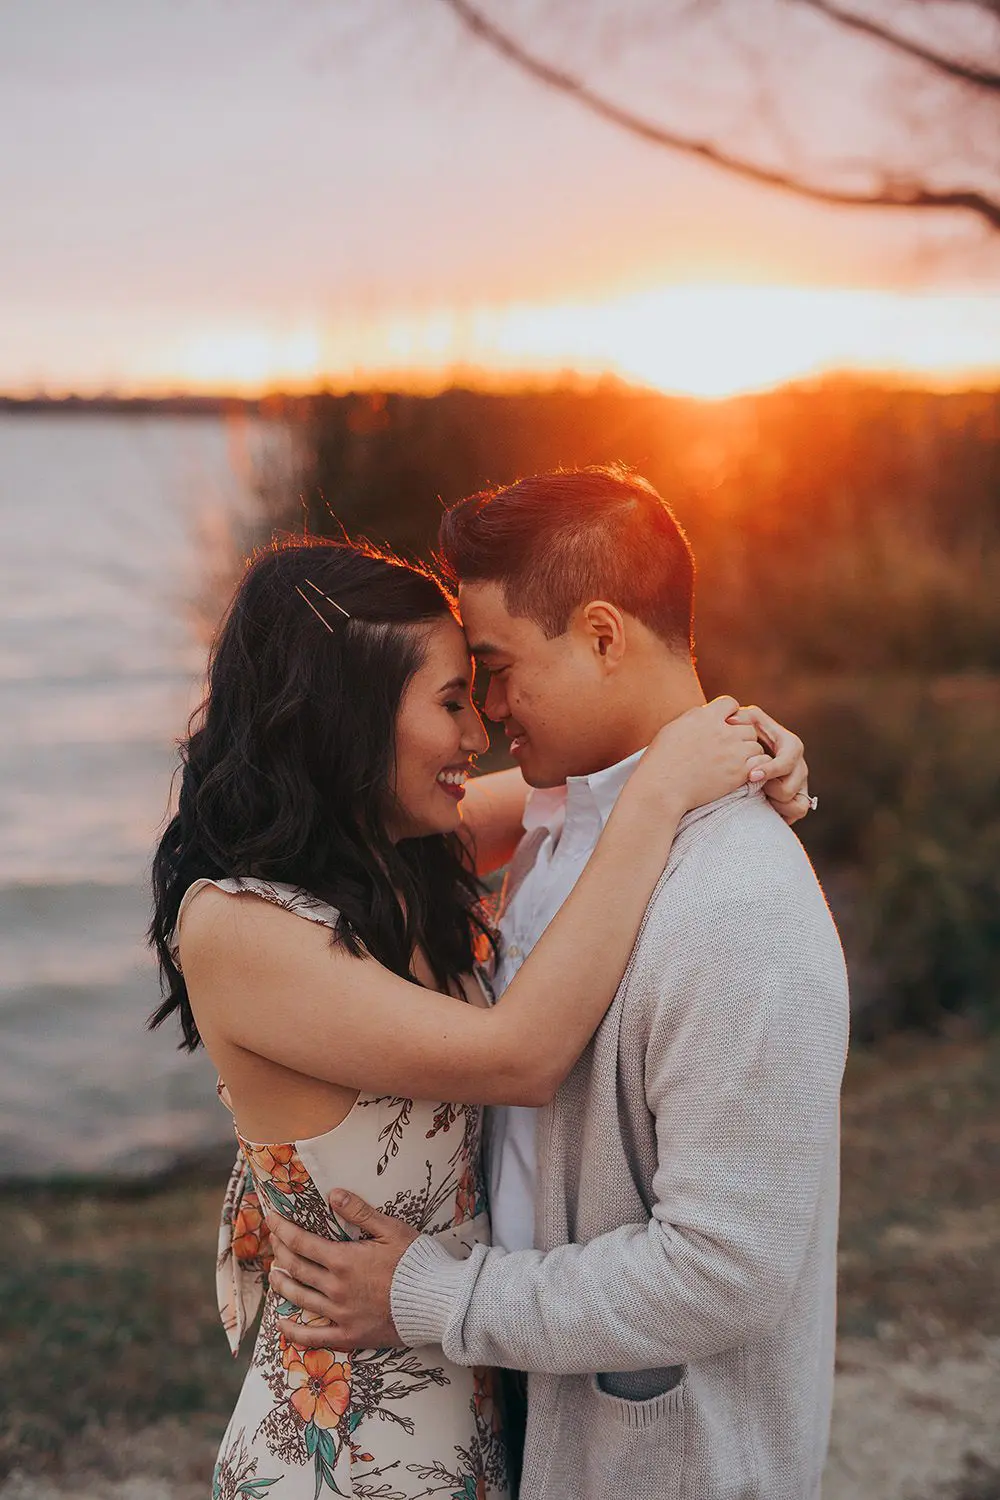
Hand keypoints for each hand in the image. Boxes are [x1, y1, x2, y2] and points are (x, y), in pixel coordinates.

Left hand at [268, 1190, 418, 1349]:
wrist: (436, 1302)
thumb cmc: (416, 1262)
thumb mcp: (391, 1229)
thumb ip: (360, 1212)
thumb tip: (333, 1193)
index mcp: (344, 1260)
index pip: (302, 1242)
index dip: (283, 1229)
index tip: (271, 1219)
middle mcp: (336, 1288)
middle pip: (297, 1268)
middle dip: (281, 1252)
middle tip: (274, 1241)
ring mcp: (340, 1314)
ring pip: (300, 1299)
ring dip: (282, 1284)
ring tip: (274, 1274)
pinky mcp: (349, 1336)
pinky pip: (313, 1338)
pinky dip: (293, 1331)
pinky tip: (281, 1324)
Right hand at [630, 696, 769, 815]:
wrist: (663, 788)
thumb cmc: (661, 760)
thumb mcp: (674, 728)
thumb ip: (695, 719)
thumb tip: (707, 714)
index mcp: (704, 717)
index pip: (730, 704)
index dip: (730, 714)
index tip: (724, 725)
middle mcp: (722, 731)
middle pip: (748, 726)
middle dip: (741, 735)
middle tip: (730, 747)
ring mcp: (733, 752)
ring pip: (755, 745)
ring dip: (748, 752)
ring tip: (735, 761)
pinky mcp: (738, 772)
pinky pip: (759, 763)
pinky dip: (754, 767)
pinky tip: (742, 772)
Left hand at [728, 706, 812, 824]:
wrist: (750, 755)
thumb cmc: (747, 737)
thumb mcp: (746, 723)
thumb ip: (741, 718)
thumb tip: (732, 719)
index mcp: (790, 745)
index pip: (787, 760)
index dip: (771, 770)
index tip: (751, 776)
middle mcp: (800, 765)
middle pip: (788, 788)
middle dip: (768, 790)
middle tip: (752, 786)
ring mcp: (801, 784)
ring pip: (795, 804)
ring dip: (773, 802)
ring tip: (758, 795)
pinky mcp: (799, 799)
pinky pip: (798, 812)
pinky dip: (782, 813)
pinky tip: (766, 805)